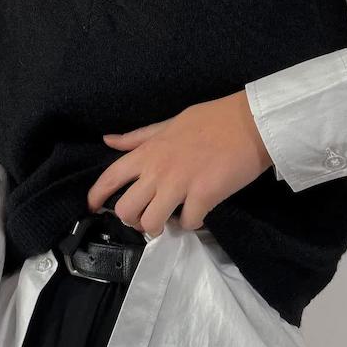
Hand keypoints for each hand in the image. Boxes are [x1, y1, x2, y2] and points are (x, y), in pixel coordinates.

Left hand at [86, 89, 273, 236]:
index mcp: (148, 152)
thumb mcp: (169, 123)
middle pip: (126, 210)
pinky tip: (198, 215)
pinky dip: (192, 224)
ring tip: (172, 221)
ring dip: (159, 228)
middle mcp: (158, 170)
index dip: (96, 197)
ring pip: (151, 223)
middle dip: (133, 220)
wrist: (251, 122)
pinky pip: (188, 224)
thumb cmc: (212, 119)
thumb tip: (108, 140)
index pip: (109, 178)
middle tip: (147, 217)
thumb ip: (138, 138)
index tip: (94, 208)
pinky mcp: (203, 196)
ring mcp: (180, 185)